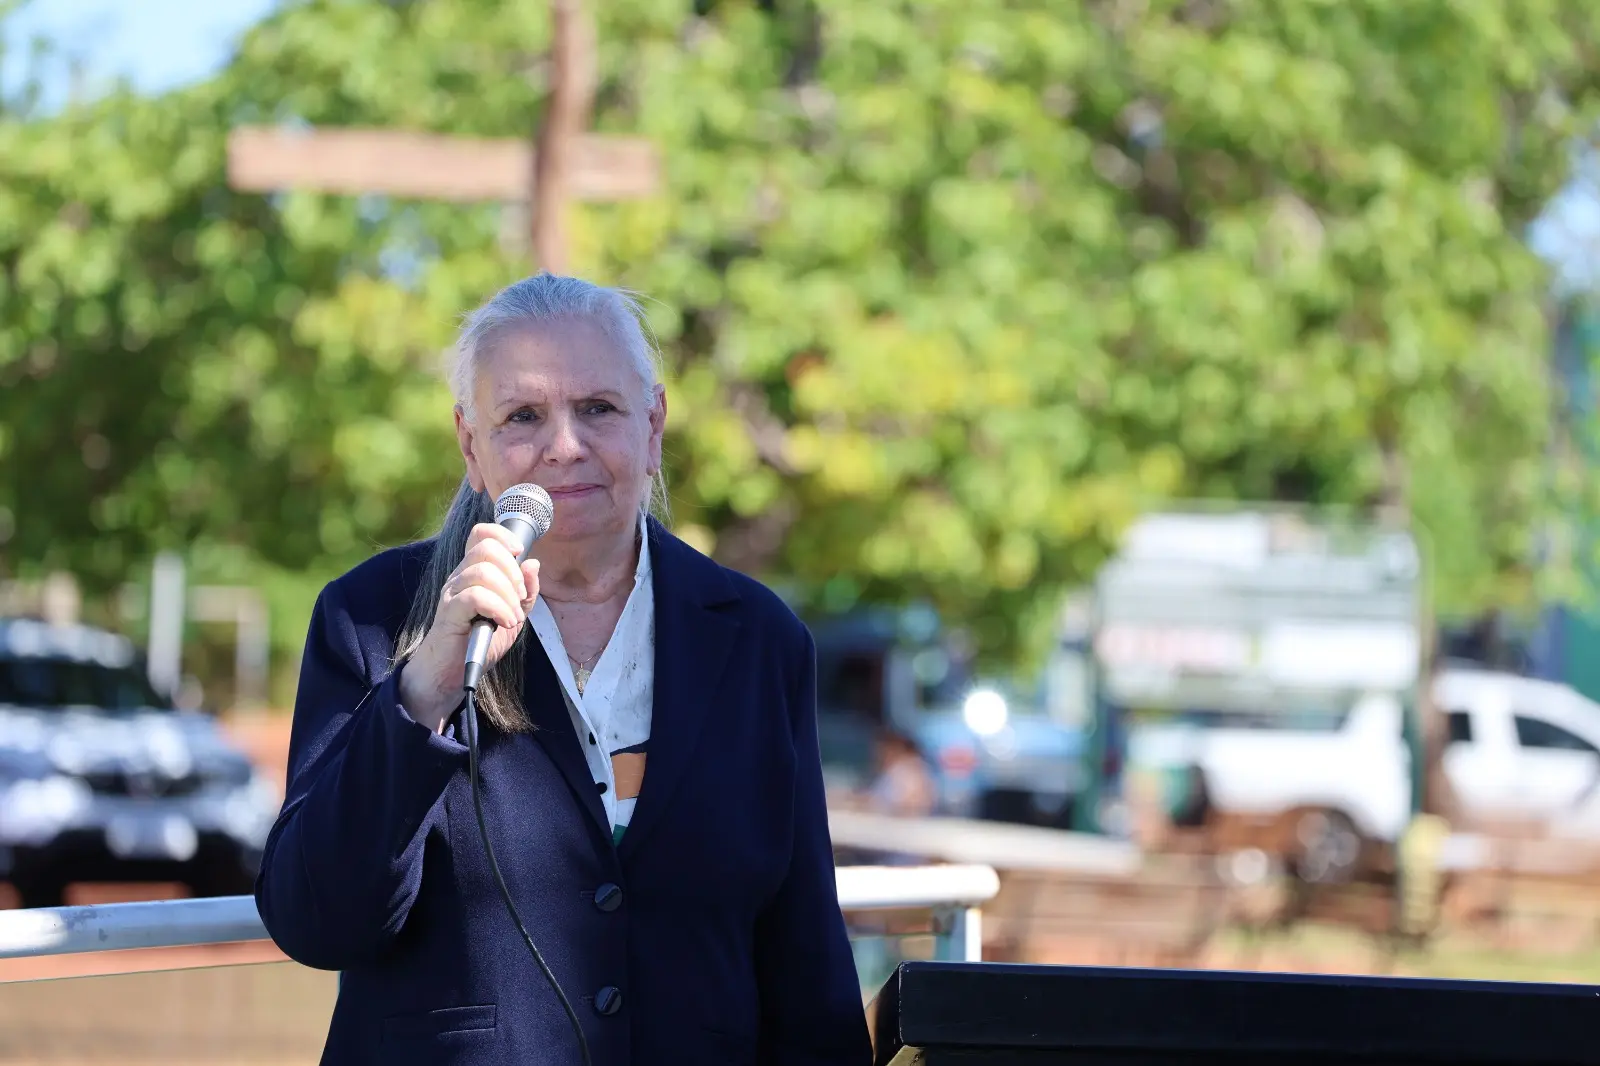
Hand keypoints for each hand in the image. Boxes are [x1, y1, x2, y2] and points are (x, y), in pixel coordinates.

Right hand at [399, 523, 540, 732]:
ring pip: (482, 571)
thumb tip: (533, 564)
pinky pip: (475, 596)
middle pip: (486, 547)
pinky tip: (504, 623)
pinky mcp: (449, 612)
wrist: (453, 673)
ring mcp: (452, 593)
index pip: (481, 533)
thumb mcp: (513, 615)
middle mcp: (460, 576)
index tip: (520, 556)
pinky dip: (499, 608)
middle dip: (513, 571)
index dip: (503, 536)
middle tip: (519, 598)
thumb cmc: (480, 641)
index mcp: (473, 571)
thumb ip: (526, 592)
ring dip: (508, 595)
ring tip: (513, 618)